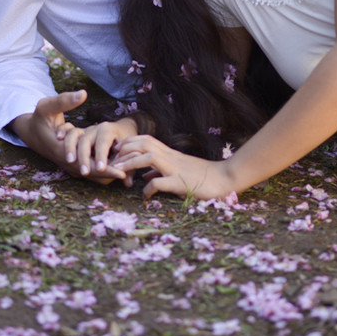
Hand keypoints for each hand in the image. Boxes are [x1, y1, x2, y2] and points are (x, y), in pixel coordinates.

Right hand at [10, 91, 126, 183]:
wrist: (32, 133)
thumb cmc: (40, 118)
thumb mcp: (47, 106)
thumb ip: (64, 100)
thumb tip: (83, 93)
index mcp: (61, 150)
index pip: (86, 163)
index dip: (105, 168)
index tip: (123, 170)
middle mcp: (68, 162)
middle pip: (94, 173)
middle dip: (114, 174)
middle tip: (134, 173)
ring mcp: (72, 165)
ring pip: (96, 176)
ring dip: (113, 173)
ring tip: (133, 170)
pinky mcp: (76, 165)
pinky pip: (94, 172)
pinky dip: (108, 171)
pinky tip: (124, 166)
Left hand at [111, 135, 235, 200]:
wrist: (225, 178)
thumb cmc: (203, 175)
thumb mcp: (179, 171)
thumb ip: (161, 172)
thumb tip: (146, 177)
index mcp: (169, 153)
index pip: (144, 139)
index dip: (128, 143)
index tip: (116, 151)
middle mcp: (170, 157)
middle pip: (143, 143)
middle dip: (124, 149)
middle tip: (111, 160)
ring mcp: (175, 168)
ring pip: (147, 157)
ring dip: (130, 163)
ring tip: (119, 173)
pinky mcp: (180, 183)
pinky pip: (159, 183)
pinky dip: (148, 189)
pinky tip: (145, 196)